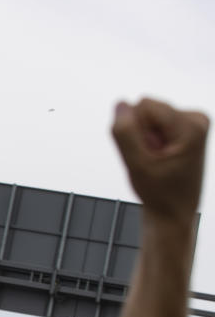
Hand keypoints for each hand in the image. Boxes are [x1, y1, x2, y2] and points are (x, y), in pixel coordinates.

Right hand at [112, 99, 208, 222]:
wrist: (173, 212)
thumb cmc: (159, 193)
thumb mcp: (136, 165)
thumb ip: (125, 133)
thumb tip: (120, 104)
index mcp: (192, 125)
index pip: (144, 105)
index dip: (135, 131)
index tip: (148, 154)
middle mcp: (196, 119)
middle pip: (146, 109)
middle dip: (140, 135)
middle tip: (151, 160)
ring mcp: (192, 122)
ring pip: (147, 117)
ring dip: (144, 140)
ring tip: (156, 162)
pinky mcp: (184, 127)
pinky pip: (151, 123)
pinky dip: (149, 142)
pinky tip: (159, 159)